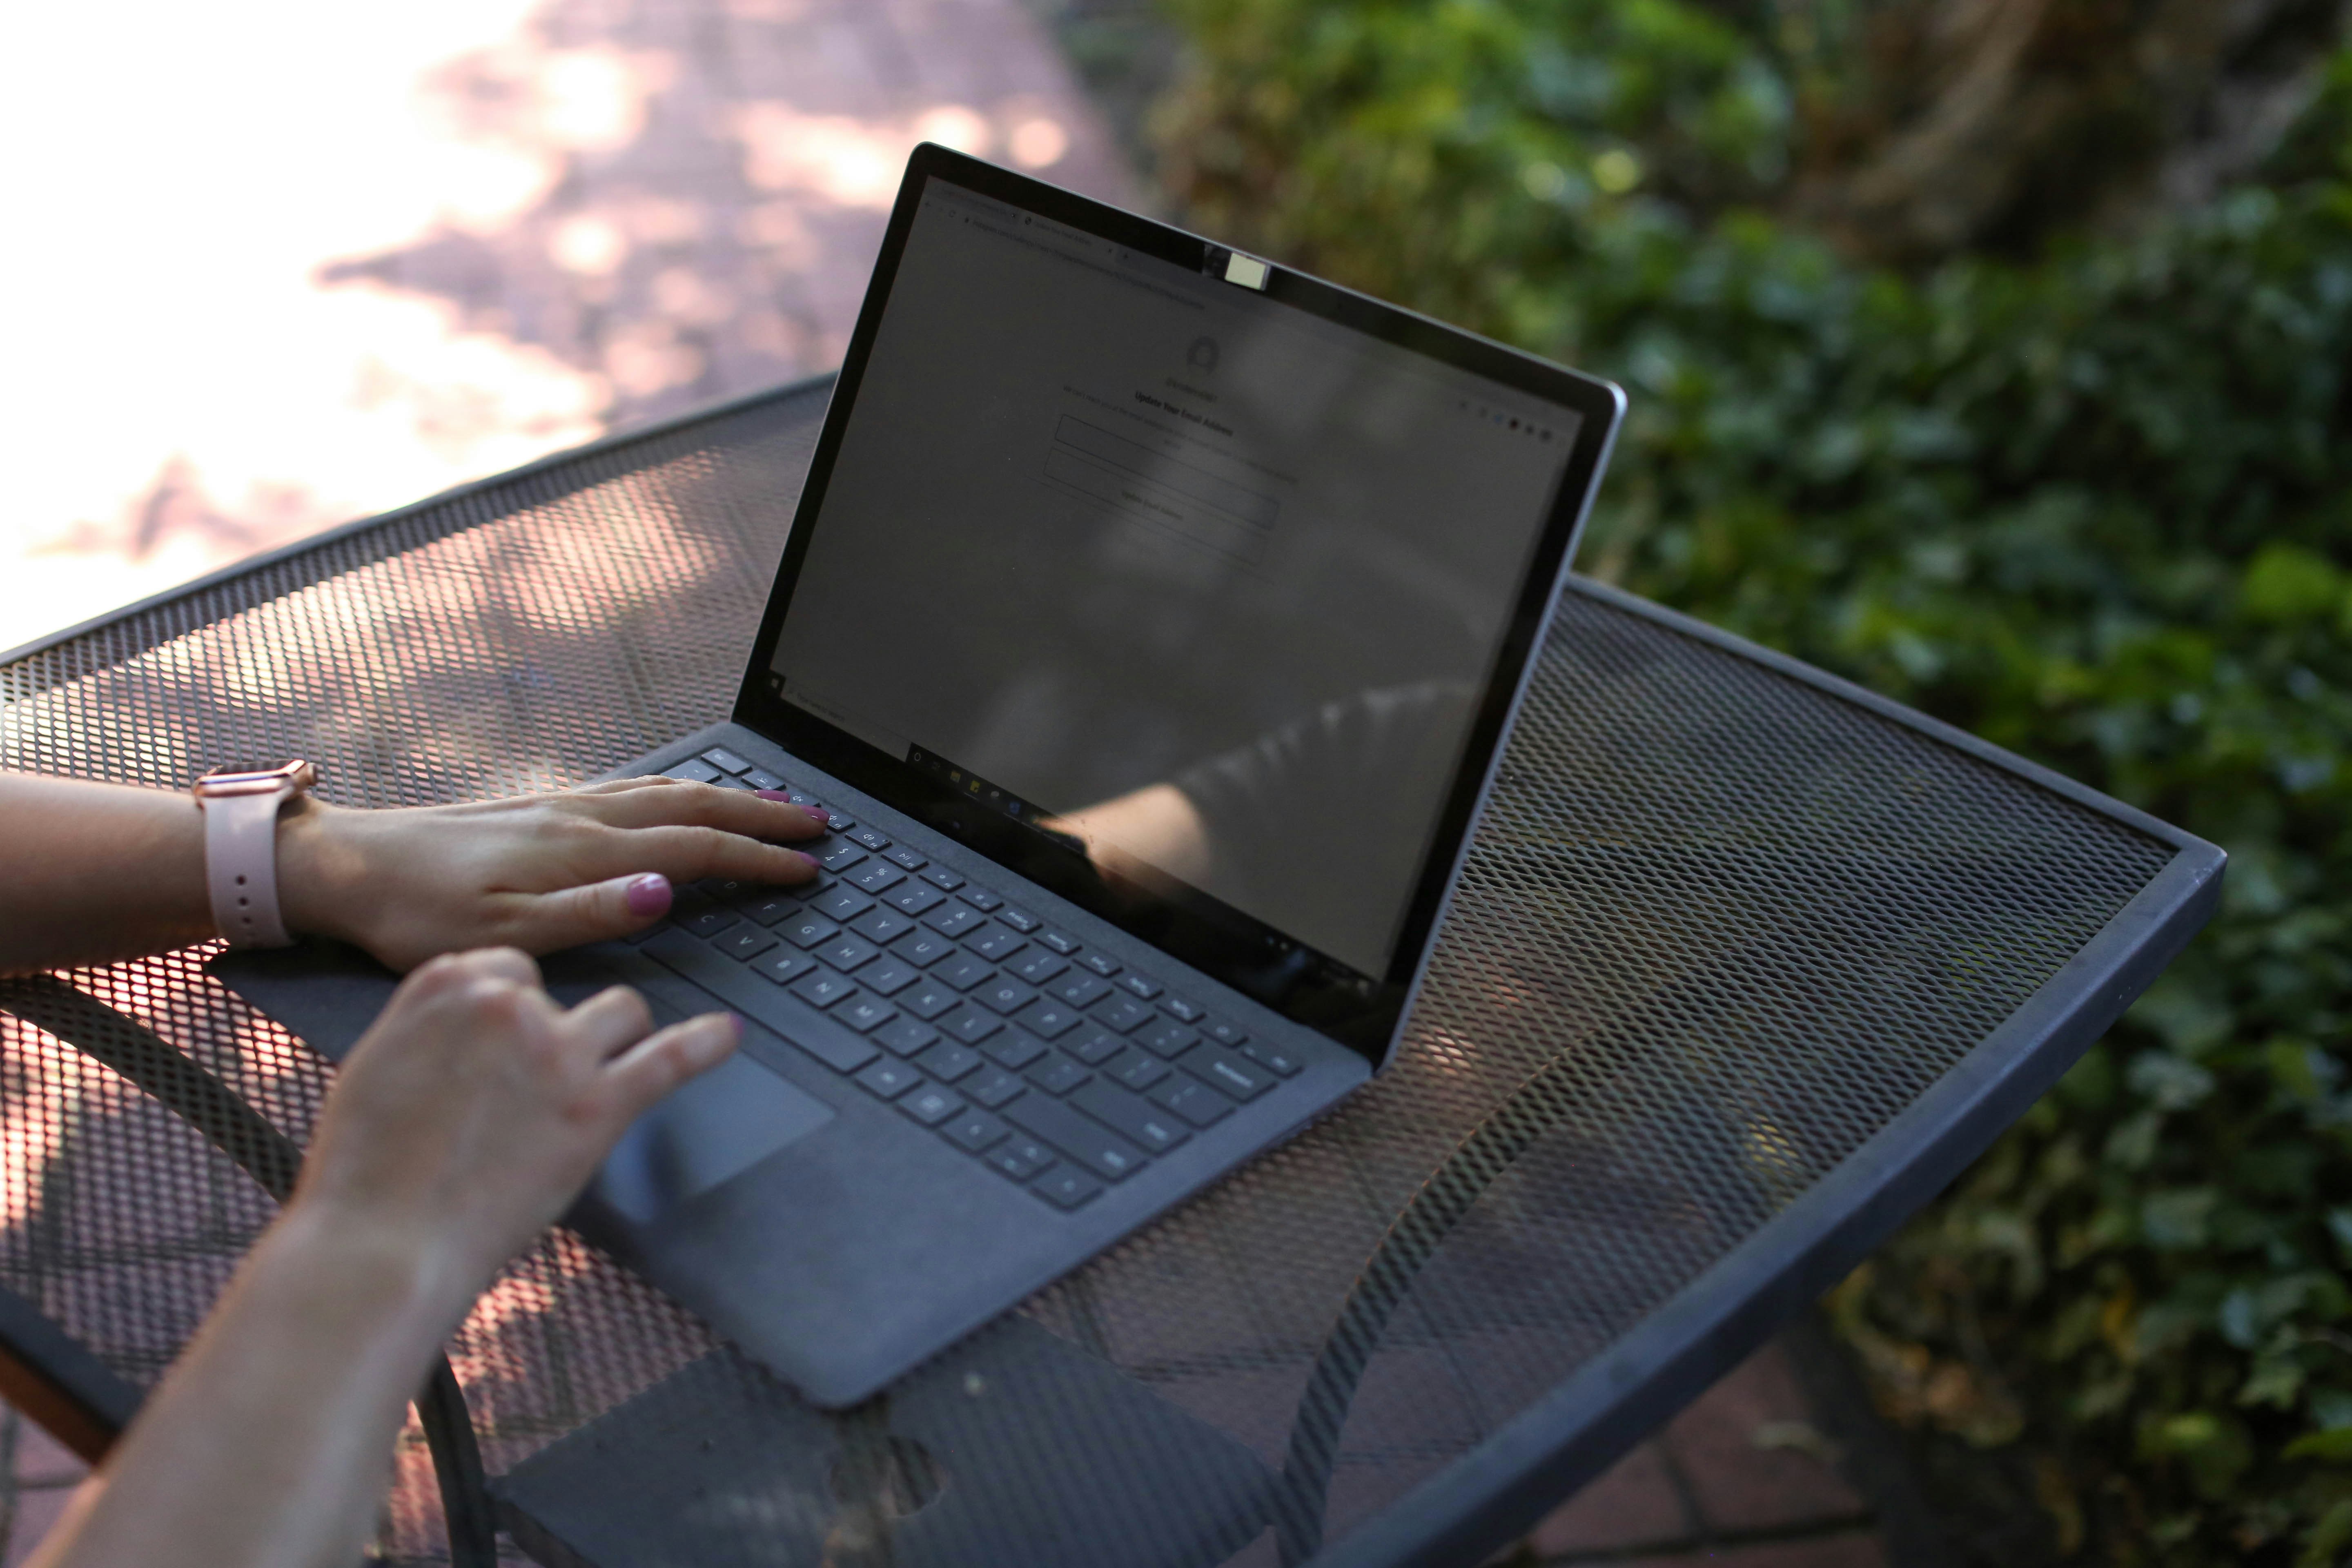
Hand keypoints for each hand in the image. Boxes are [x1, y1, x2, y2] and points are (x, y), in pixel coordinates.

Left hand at [277, 778, 827, 970]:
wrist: (343, 865)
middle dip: (764, 814)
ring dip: (729, 794)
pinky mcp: (539, 806)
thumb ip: (588, 914)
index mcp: (581, 851)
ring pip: (666, 790)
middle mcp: (579, 818)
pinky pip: (633, 789)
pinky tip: (682, 793)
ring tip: (773, 802)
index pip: (695, 849)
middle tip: (819, 823)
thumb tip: (664, 892)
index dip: (757, 859)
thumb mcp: (499, 935)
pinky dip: (680, 788)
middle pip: (695, 806)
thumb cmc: (413, 913)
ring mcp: (560, 806)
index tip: (808, 868)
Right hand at [289, 947, 734, 1298]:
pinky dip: (705, 1045)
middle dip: (555, 1030)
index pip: (509, 969)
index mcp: (447, 984)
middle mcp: (511, 1004)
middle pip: (564, 994)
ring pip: (623, 1014)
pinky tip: (727, 1036)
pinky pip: (670, 1058)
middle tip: (530, 1087)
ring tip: (599, 1076)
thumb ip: (429, 1028)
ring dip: (615, 1041)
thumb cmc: (366, 1168)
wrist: (382, 1238)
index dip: (515, 1009)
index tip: (510, 1039)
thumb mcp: (377, 1064)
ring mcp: (560, 1052)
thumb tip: (458, 1027)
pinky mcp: (599, 1105)